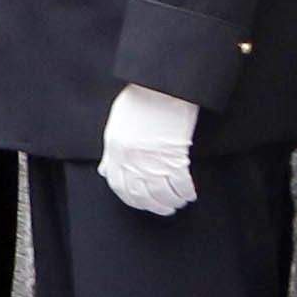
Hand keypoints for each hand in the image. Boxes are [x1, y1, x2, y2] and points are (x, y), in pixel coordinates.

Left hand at [98, 83, 198, 215]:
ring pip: (162, 192)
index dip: (132, 200)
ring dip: (173, 202)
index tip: (143, 204)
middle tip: (166, 209)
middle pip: (142, 194)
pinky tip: (191, 194)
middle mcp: (131, 161)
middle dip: (155, 206)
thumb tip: (106, 170)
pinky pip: (180, 183)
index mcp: (115, 153)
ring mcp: (152, 160)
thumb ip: (112, 151)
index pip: (120, 187)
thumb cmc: (140, 101)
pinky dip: (186, 192)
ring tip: (180, 202)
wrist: (160, 87)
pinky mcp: (174, 156)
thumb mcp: (116, 126)